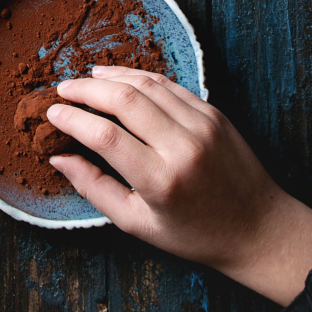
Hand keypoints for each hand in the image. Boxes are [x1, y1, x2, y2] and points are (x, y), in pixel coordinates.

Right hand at [47, 66, 311, 305]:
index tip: (52, 113)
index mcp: (160, 181)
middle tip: (63, 89)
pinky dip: (140, 77)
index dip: (73, 119)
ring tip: (86, 79)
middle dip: (85, 90)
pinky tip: (121, 79)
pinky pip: (170, 85)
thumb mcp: (136, 223)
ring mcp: (202, 125)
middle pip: (123, 100)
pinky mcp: (214, 113)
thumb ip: (94, 188)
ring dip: (111, 77)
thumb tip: (59, 158)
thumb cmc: (194, 233)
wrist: (259, 227)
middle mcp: (183, 147)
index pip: (105, 136)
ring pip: (147, 84)